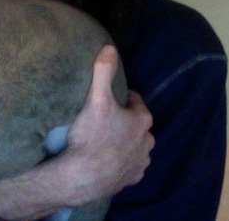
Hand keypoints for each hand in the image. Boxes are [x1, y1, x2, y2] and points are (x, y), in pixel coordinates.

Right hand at [0, 45, 153, 218]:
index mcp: (143, 120)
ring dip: (125, 141)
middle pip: (136, 123)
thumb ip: (103, 71)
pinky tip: (107, 159)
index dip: (121, 98)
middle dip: (124, 120)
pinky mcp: (132, 180)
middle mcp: (148, 141)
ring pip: (135, 145)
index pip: (135, 101)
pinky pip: (130, 165)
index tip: (107, 99)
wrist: (80, 178)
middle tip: (103, 119)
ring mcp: (140, 163)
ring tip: (104, 140)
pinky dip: (122, 161)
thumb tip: (109, 48)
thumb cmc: (90, 136)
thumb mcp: (96, 98)